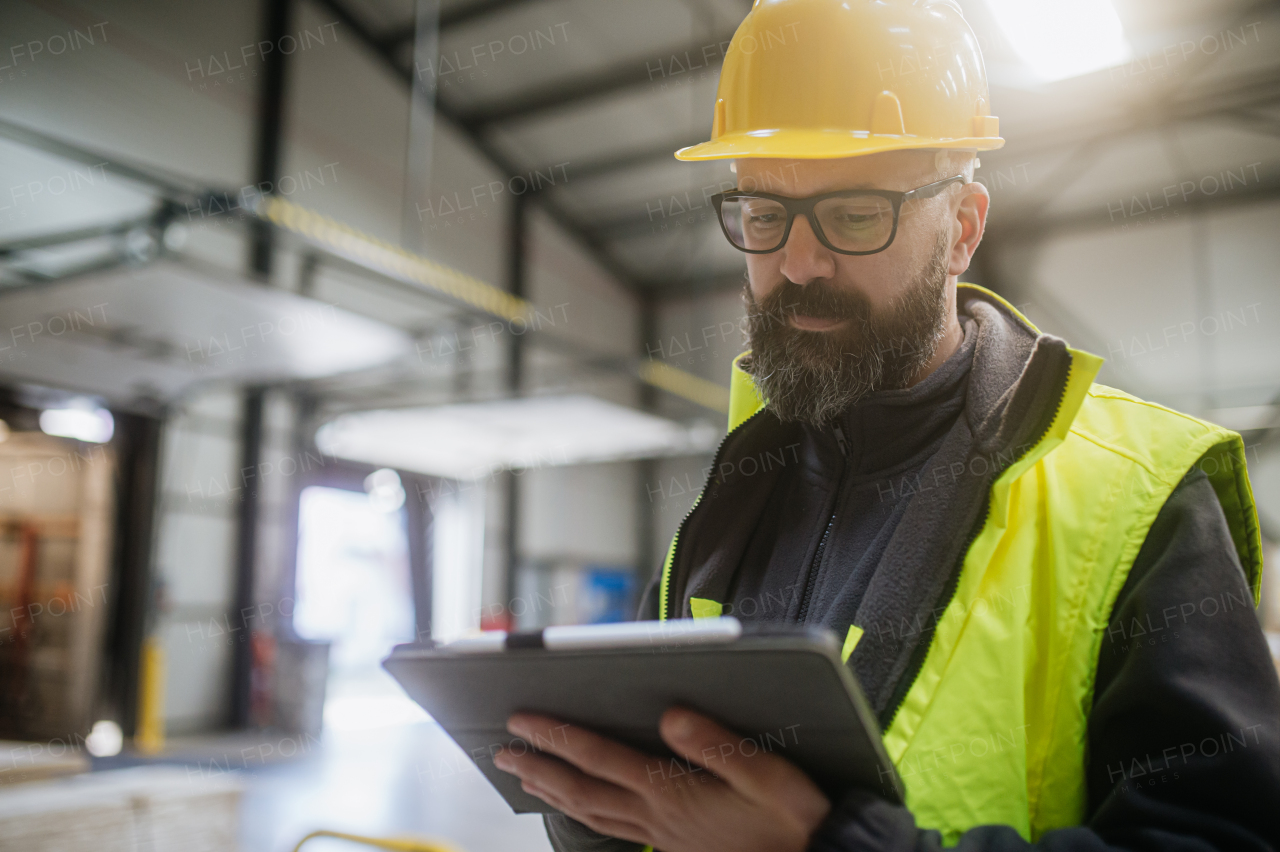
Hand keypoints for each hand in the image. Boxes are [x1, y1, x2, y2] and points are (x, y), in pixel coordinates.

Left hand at [492, 707, 830, 851]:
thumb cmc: (794, 820)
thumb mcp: (766, 774)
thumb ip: (716, 743)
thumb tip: (670, 714)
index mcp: (672, 792)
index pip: (598, 757)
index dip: (556, 736)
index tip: (520, 720)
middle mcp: (656, 817)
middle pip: (580, 791)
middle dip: (538, 767)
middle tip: (501, 752)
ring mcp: (662, 838)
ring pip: (591, 815)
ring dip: (552, 793)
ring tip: (524, 778)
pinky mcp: (673, 849)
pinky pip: (612, 830)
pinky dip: (585, 816)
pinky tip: (581, 810)